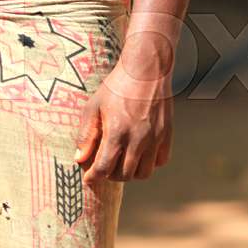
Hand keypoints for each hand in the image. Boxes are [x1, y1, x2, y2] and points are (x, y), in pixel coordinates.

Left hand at [74, 59, 172, 186]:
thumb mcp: (94, 106)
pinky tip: (139, 153)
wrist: (147, 69)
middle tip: (105, 167)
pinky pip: (160, 162)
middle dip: (110, 175)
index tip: (89, 178)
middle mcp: (138, 138)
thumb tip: (80, 158)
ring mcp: (155, 138)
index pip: (104, 168)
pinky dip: (149, 163)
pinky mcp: (167, 134)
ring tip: (122, 162)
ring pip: (144, 173)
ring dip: (131, 172)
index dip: (94, 177)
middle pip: (124, 175)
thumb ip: (86, 134)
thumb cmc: (118, 85)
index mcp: (117, 132)